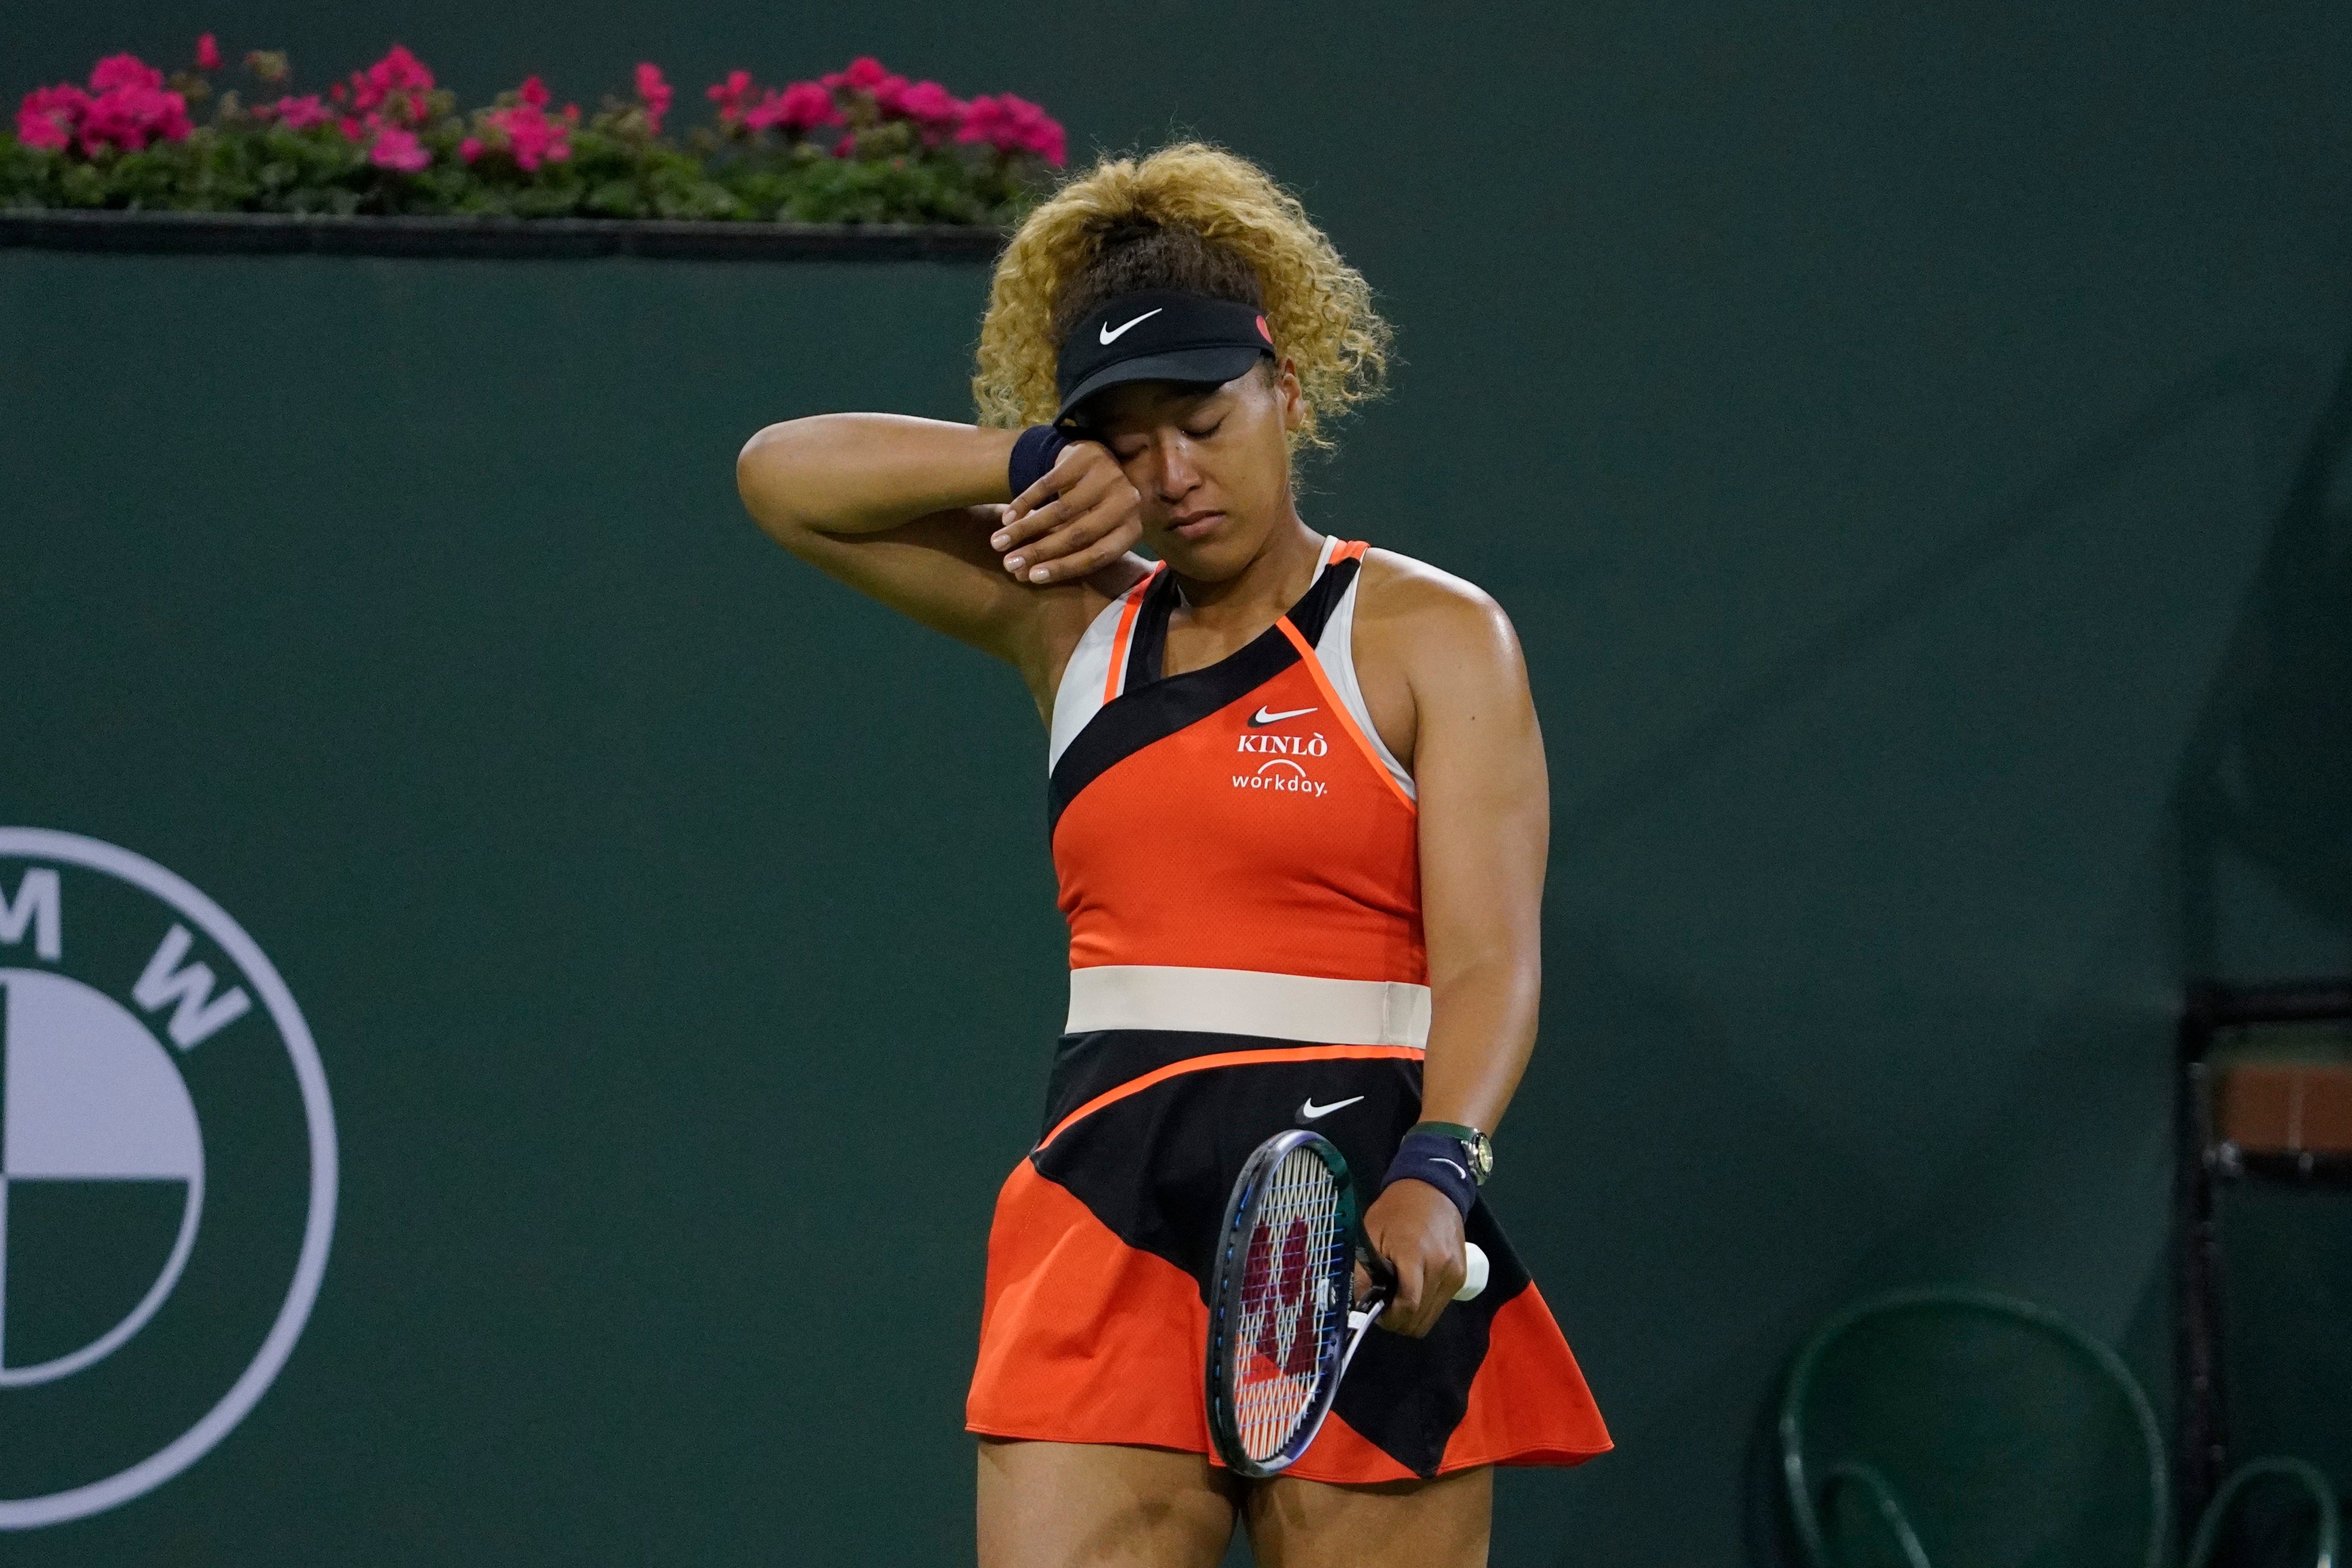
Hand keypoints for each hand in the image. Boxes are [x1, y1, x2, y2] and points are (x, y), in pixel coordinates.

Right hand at [990, 440, 1141, 585]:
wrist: (1095, 460)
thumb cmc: (1092, 508)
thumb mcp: (1091, 531)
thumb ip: (1065, 553)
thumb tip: (1024, 576)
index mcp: (1131, 529)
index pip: (1096, 556)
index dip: (1063, 568)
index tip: (1031, 577)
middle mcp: (1126, 502)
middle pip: (1077, 535)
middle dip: (1039, 551)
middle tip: (1008, 563)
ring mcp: (1108, 477)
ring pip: (1060, 510)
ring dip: (1026, 529)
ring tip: (998, 542)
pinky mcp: (1086, 457)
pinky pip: (1048, 484)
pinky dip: (1024, 502)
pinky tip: (1007, 518)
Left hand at [1360, 1179, 1466, 1337]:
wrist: (1433, 1190)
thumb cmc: (1396, 1210)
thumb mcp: (1371, 1234)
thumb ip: (1363, 1271)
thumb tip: (1360, 1304)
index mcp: (1415, 1255)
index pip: (1408, 1305)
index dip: (1390, 1318)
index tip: (1377, 1312)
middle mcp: (1441, 1268)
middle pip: (1420, 1318)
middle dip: (1399, 1320)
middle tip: (1384, 1306)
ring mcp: (1454, 1273)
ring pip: (1431, 1317)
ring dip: (1413, 1315)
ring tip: (1398, 1296)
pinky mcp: (1461, 1275)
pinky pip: (1441, 1304)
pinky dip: (1425, 1305)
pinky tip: (1414, 1288)